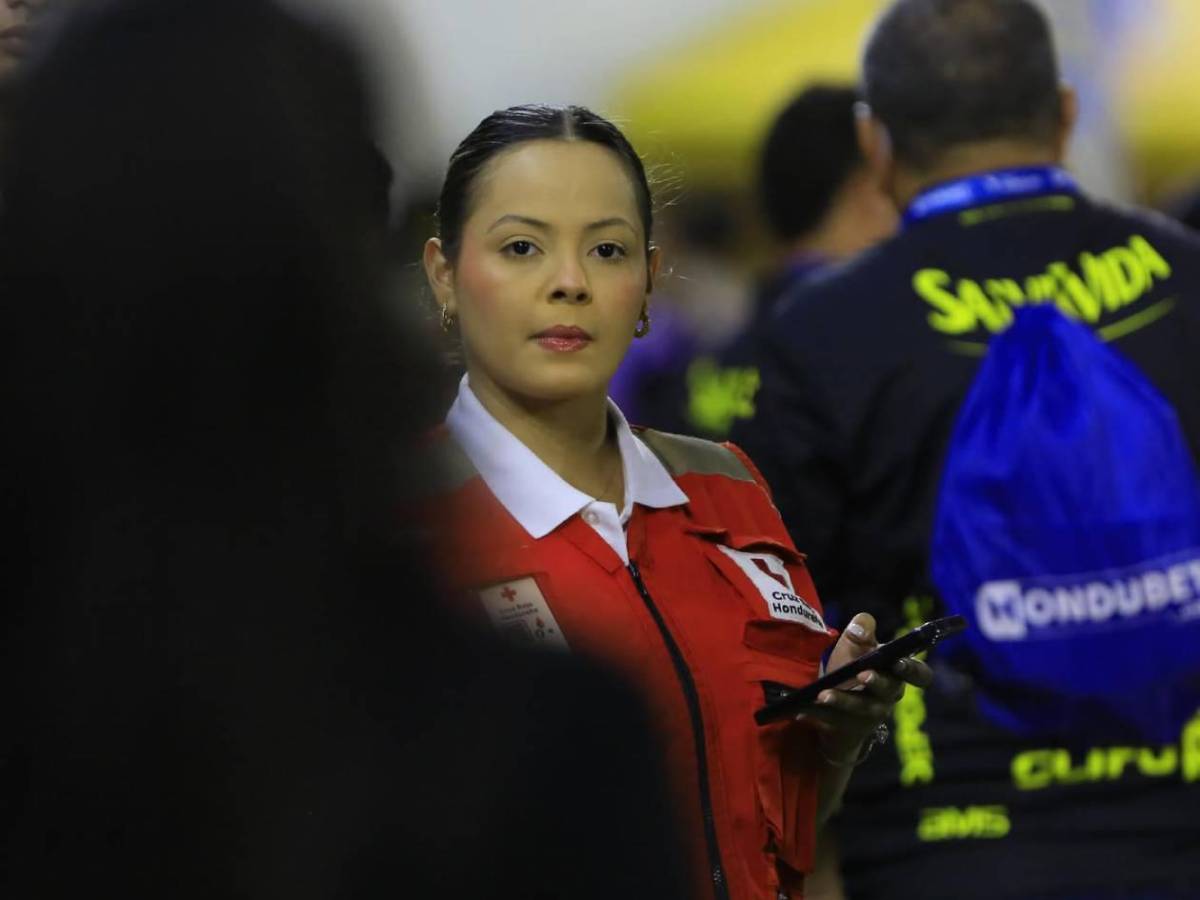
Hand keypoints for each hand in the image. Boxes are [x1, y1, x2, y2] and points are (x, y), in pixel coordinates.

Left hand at [801, 612, 933, 764]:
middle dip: (877, 682)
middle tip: (863, 674)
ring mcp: (869, 714)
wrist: (836, 706)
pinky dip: (818, 713)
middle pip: (889, 690)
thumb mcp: (857, 646)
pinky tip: (803, 709)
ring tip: (823, 694)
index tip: (898, 662)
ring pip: (860, 708)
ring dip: (842, 700)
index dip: (913, 670)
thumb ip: (862, 631)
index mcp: (896, 674)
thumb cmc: (853, 667)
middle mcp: (888, 696)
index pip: (919, 675)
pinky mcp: (847, 727)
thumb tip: (859, 627)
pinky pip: (833, 720)